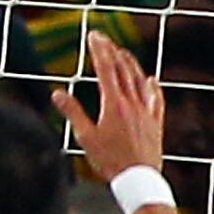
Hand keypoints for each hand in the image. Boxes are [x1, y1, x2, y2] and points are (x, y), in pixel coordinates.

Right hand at [54, 31, 167, 190]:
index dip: (99, 50)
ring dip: (130, 64)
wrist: (138, 177)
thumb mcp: (85, 137)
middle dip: (112, 51)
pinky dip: (152, 85)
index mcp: (113, 104)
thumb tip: (58, 94)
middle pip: (122, 70)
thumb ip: (73, 112)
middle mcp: (132, 103)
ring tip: (123, 52)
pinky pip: (155, 98)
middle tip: (104, 39)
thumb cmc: (110, 161)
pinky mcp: (155, 121)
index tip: (93, 36)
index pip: (105, 70)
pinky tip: (151, 79)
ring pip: (139, 80)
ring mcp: (146, 110)